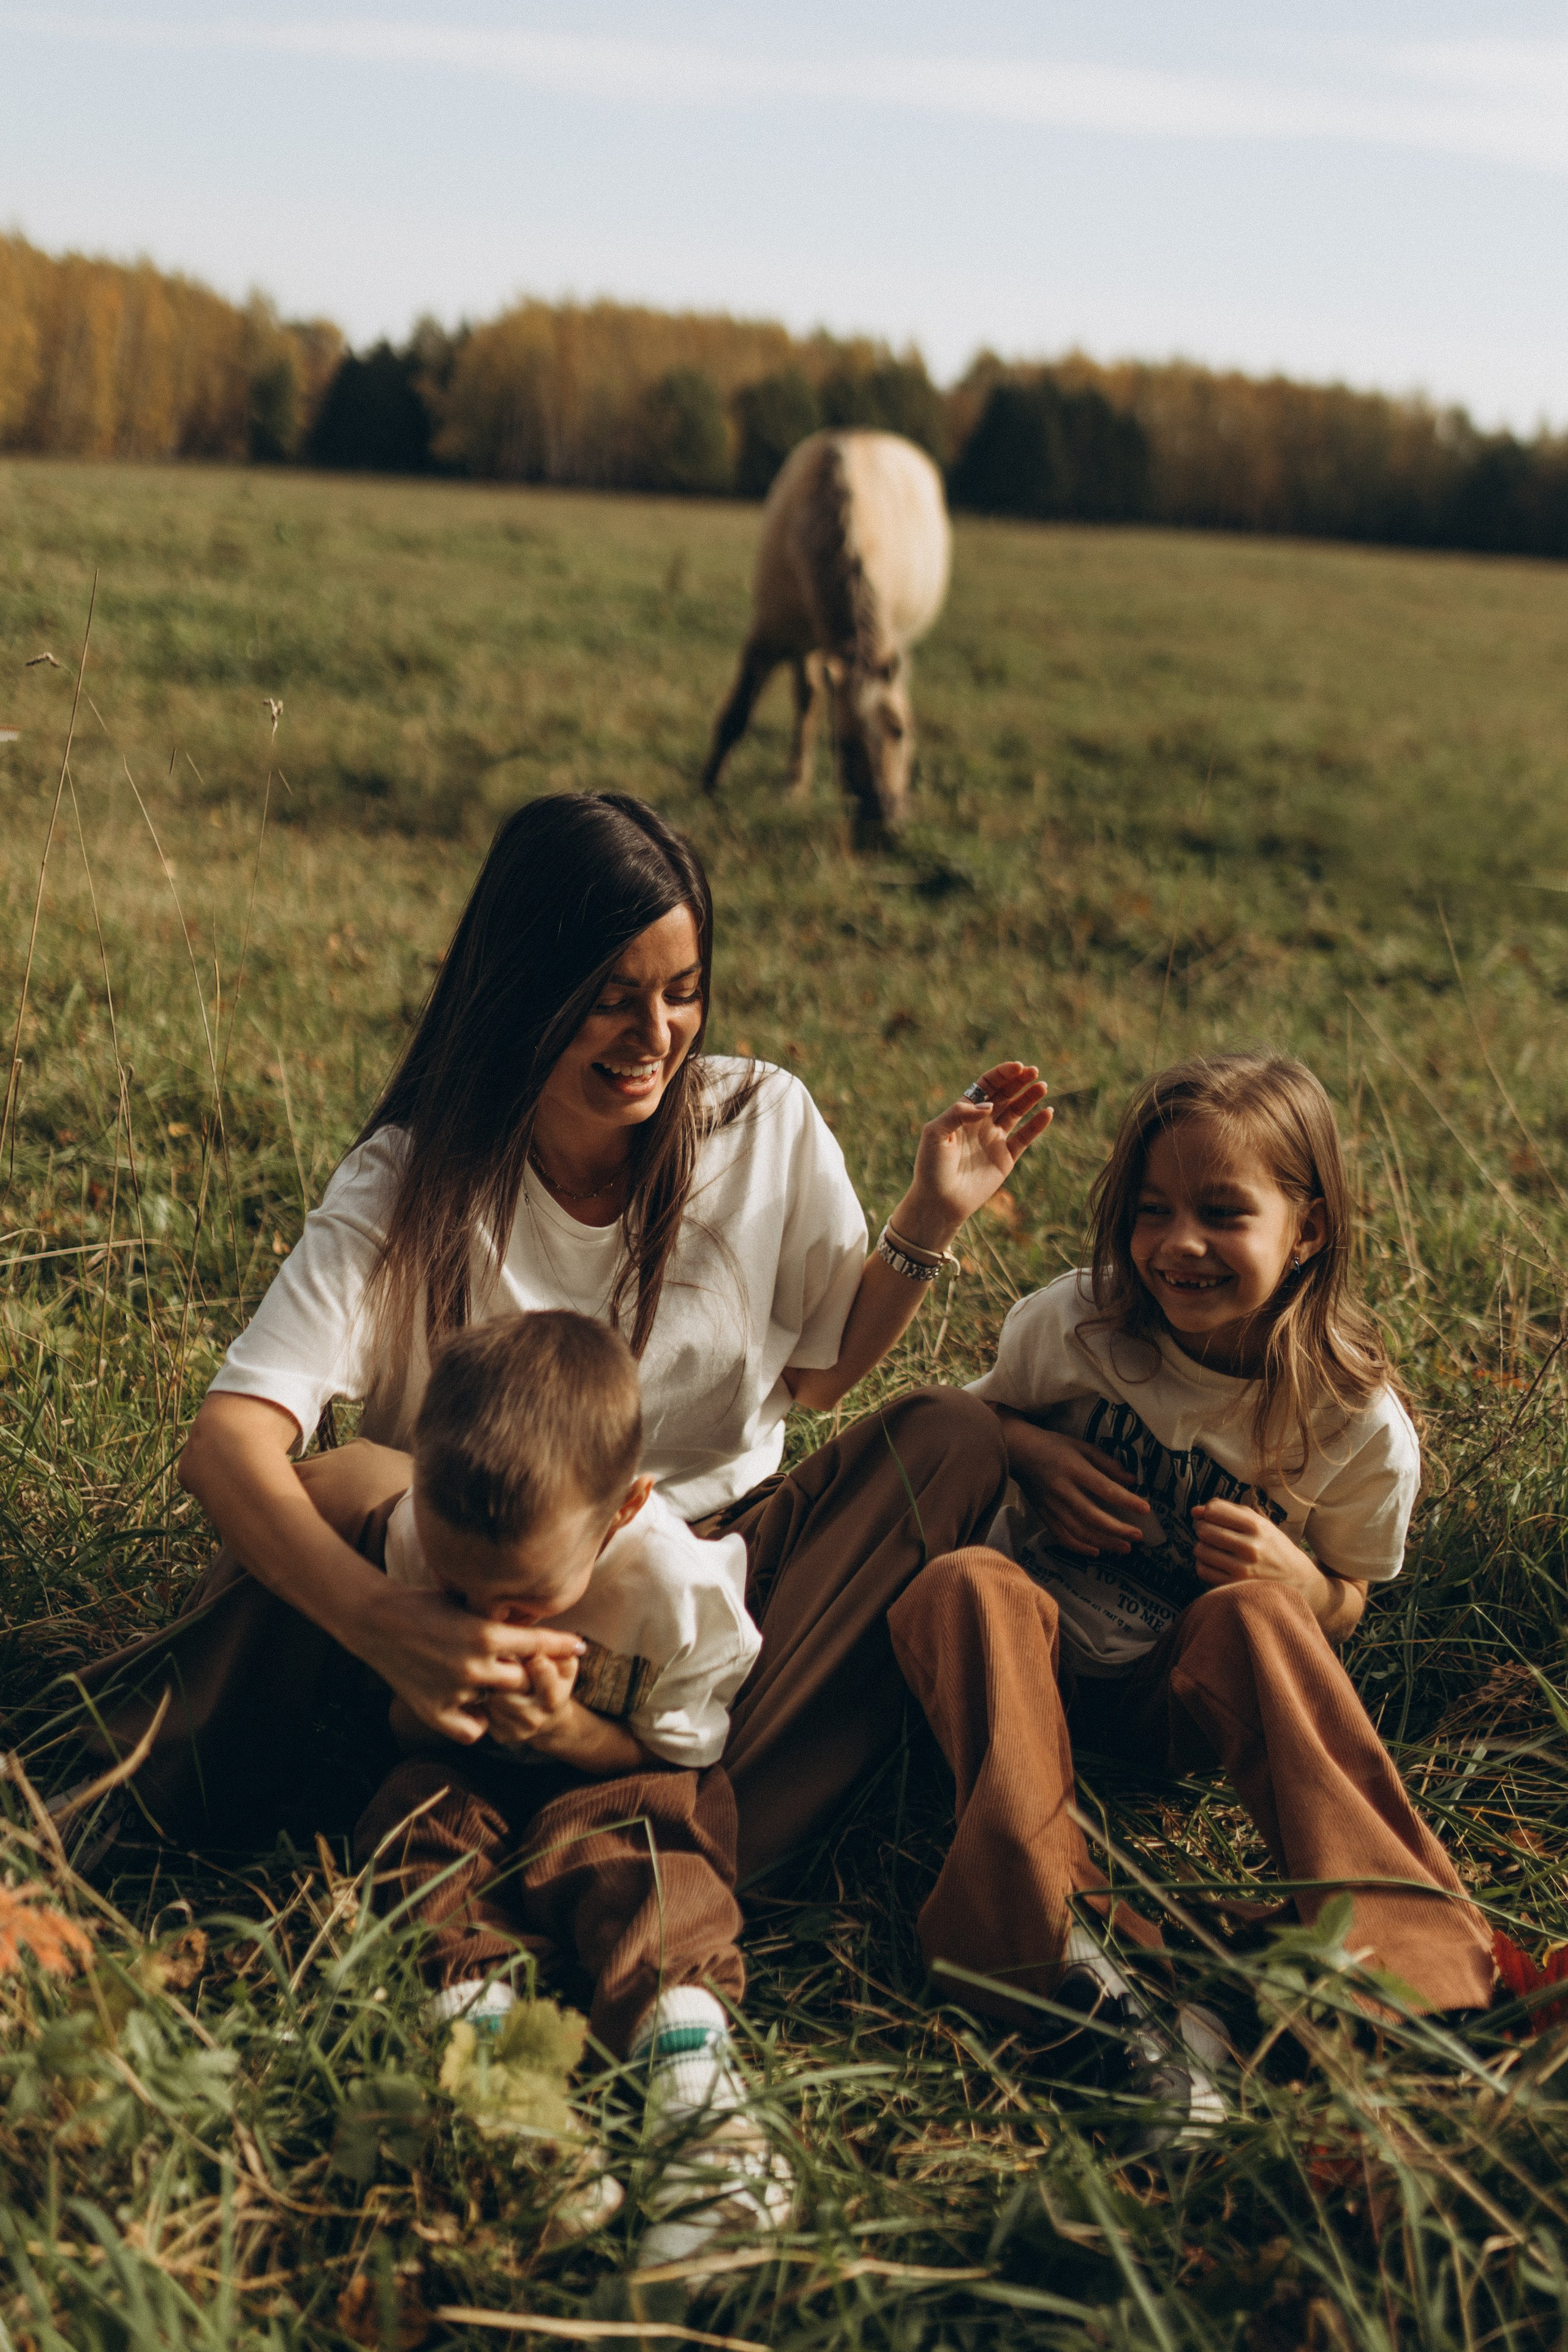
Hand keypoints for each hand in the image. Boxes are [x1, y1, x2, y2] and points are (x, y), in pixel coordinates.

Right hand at [352, 1584, 584, 1744]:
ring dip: (501, 1695)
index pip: (539, 1643)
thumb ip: (500, 1622)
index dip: (563, 1644)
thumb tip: (533, 1627)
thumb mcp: (468, 1605)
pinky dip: (477, 1721)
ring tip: (494, 1684)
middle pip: (525, 1680)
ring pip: (500, 1704)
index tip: (580, 1646)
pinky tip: (472, 1706)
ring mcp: (455, 1691)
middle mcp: (475, 1665)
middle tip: (527, 1668)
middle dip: (529, 1673)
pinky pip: (474, 1730)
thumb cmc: (424, 1604)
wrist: (376, 1620)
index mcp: (485, 1633)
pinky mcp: (435, 1711)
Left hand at [893, 1061, 1052, 1250]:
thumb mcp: (936, 1133)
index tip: (1017, 1067)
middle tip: (1034, 1071)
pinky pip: (1025, 1137)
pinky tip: (1048, 1112)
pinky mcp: (1005, 1158)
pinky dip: (1037, 1125)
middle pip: (1004, 1095)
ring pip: (1017, 1112)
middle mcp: (980, 1123)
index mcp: (963, 1113)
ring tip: (1043, 1086)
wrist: (939, 1201)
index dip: (1001, 1075)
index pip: (985, 1086)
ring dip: (1030, 1098)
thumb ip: (959, 1113)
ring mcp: (994, 1140)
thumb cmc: (931, 1167)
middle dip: (1019, 1081)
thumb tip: (989, 1105)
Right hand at [1001, 1414, 1148, 1556]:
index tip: (1146, 1509)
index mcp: (1074, 1468)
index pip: (1105, 1488)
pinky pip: (1062, 1536)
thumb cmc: (1053, 1446)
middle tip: (1138, 1536)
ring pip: (1079, 1531)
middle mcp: (1062, 1489)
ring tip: (1124, 1548)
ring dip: (1104, 1542)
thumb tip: (1131, 1481)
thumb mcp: (1081, 1446)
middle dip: (1118, 1529)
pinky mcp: (1044, 1514)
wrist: (1015, 1451)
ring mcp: (1051, 1505)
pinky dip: (1080, 1548)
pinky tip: (1096, 1552)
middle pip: (1092, 1516)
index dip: (1127, 1501)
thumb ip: (1107, 1463)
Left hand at [1191, 1501, 1365, 1636]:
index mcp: (1257, 1526)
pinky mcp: (1236, 1587)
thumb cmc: (1275, 1549)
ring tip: (1215, 1550)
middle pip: (1204, 1530)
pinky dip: (1204, 1565)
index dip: (1207, 1512)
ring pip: (1200, 1550)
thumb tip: (1195, 1511)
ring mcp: (1243, 1570)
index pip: (1214, 1510)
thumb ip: (1228, 1512)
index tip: (1212, 1518)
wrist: (1301, 1583)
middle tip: (1212, 1534)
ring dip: (1202, 1548)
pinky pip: (1203, 1571)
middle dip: (1203, 1529)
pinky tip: (1216, 1564)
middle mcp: (1250, 1547)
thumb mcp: (1261, 1524)